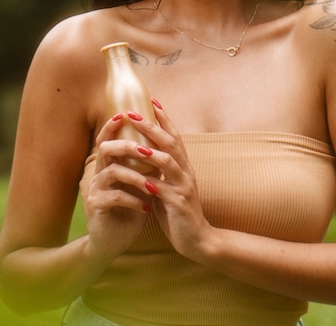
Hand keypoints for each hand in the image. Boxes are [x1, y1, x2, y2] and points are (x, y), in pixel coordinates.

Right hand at [81, 115, 155, 261]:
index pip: (108, 138)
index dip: (114, 125)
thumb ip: (147, 164)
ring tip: (153, 187)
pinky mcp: (96, 207)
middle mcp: (99, 173)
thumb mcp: (141, 182)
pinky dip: (133, 199)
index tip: (126, 113)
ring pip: (111, 171)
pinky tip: (146, 207)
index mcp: (110, 164)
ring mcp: (95, 189)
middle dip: (127, 146)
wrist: (114, 241)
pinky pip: (114, 196)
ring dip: (136, 177)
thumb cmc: (130, 207)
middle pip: (106, 148)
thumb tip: (166, 142)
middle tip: (147, 150)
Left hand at [128, 101, 213, 262]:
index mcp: (183, 166)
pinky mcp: (179, 204)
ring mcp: (184, 187)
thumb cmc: (179, 213)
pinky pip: (164, 190)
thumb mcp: (169, 187)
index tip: (151, 100)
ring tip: (134, 143)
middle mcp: (186, 171)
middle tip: (133, 114)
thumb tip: (143, 156)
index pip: (174, 135)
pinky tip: (139, 179)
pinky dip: (151, 183)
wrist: (198, 240)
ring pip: (168, 162)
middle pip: (171, 142)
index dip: (163, 118)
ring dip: (151, 151)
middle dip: (152, 127)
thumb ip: (159, 172)